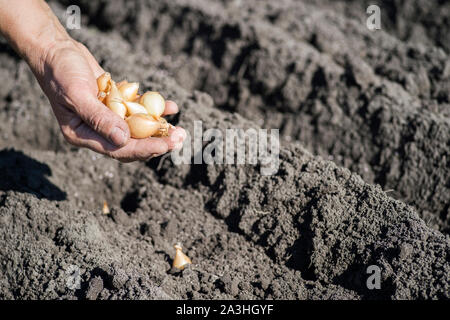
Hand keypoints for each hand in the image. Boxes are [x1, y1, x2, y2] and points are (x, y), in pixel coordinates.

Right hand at [31, 39, 185, 161]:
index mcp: (82, 135)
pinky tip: (171, 107)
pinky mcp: (116, 103)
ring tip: (180, 130)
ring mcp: (107, 117)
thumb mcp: (77, 94)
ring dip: (159, 129)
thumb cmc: (60, 71)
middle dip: (156, 142)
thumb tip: (123, 139)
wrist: (56, 49)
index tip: (165, 146)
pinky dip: (154, 108)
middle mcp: (96, 130)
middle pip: (131, 143)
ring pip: (137, 129)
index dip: (143, 149)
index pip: (117, 150)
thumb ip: (99, 118)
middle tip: (179, 139)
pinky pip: (138, 110)